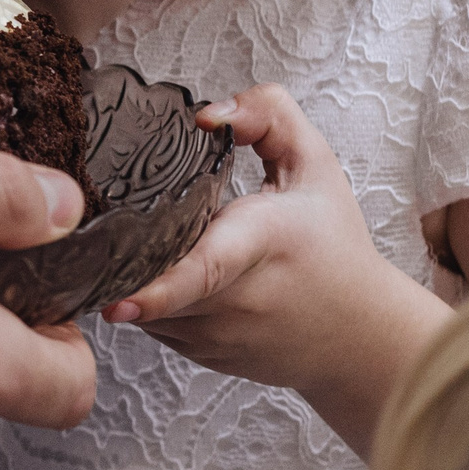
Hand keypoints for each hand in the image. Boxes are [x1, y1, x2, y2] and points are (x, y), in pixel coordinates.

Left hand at [102, 85, 445, 456]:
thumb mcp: (314, 163)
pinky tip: (176, 274)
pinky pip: (156, 323)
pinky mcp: (204, 355)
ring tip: (161, 244)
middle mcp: (237, 298)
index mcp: (263, 242)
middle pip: (157, 278)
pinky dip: (155, 298)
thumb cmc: (331, 243)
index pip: (205, 270)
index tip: (116, 302)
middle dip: (125, 255)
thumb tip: (206, 115)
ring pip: (148, 304)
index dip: (158, 288)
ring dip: (140, 274)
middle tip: (107, 230)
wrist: (361, 333)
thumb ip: (267, 114)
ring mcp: (218, 335)